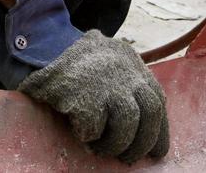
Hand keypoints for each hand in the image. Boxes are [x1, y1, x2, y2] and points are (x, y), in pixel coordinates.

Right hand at [18, 30, 169, 163]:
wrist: (47, 47)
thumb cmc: (81, 65)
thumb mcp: (114, 67)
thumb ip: (130, 89)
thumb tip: (144, 132)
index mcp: (136, 69)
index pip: (157, 103)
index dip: (159, 132)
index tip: (156, 152)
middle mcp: (128, 74)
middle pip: (150, 113)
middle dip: (142, 142)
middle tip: (126, 158)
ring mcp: (108, 84)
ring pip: (127, 123)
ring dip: (115, 144)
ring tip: (99, 149)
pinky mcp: (84, 95)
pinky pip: (94, 127)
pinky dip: (88, 136)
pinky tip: (79, 131)